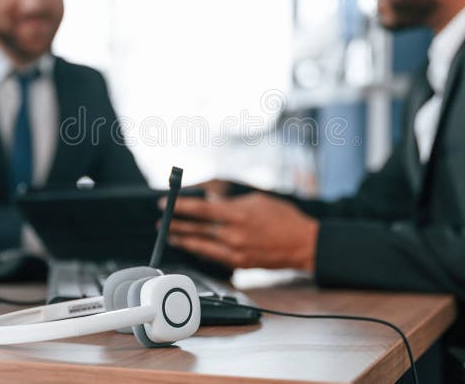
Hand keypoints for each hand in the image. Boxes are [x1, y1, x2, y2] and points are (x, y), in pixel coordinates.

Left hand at [163, 192, 318, 271]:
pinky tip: (191, 245)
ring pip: (201, 246)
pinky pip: (213, 257)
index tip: (165, 203)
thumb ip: (231, 202)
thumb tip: (210, 202)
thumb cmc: (282, 217)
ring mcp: (235, 252)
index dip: (180, 207)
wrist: (303, 244)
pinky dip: (200, 250)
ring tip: (170, 235)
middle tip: (162, 221)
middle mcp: (233, 235)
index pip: (201, 210)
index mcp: (238, 215)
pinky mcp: (239, 264)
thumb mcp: (257, 200)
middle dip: (176, 224)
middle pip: (196, 230)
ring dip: (183, 240)